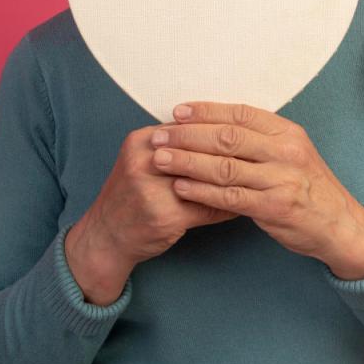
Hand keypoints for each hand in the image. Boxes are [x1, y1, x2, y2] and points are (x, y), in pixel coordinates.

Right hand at [65, 124, 239, 304]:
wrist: (104, 237)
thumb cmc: (128, 198)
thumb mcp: (141, 162)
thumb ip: (174, 148)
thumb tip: (218, 134)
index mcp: (142, 141)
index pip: (190, 127)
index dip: (219, 130)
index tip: (245, 134)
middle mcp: (145, 160)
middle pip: (200, 149)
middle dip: (231, 153)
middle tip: (259, 155)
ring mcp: (153, 188)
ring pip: (207, 177)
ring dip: (235, 179)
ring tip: (257, 179)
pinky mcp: (164, 215)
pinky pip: (208, 206)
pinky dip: (228, 206)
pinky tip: (244, 205)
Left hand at [150, 101, 363, 279]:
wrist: (340, 226)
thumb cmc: (310, 188)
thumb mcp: (294, 153)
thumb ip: (262, 140)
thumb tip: (217, 126)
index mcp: (288, 133)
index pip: (240, 114)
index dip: (206, 111)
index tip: (178, 112)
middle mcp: (285, 152)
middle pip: (228, 137)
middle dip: (188, 135)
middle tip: (160, 135)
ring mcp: (280, 180)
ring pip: (225, 166)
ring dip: (188, 161)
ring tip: (161, 159)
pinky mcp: (274, 207)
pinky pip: (230, 197)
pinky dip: (202, 191)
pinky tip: (181, 187)